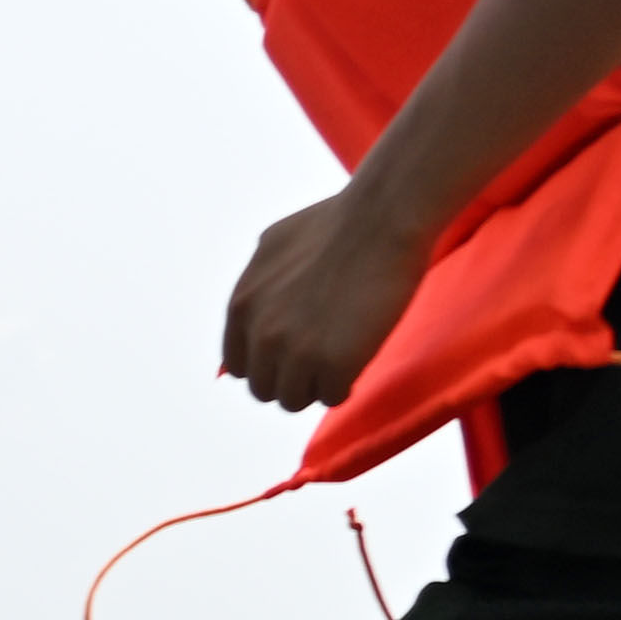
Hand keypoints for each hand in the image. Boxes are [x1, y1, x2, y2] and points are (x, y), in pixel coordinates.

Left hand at [218, 186, 426, 413]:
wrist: (381, 219)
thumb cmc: (336, 223)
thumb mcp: (271, 246)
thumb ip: (256, 285)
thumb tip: (249, 312)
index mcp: (242, 306)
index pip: (239, 366)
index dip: (267, 364)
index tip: (293, 357)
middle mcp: (261, 333)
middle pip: (264, 389)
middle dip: (292, 379)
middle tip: (322, 359)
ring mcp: (296, 352)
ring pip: (293, 400)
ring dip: (317, 385)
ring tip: (340, 357)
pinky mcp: (334, 365)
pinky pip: (332, 397)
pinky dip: (346, 384)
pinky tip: (359, 356)